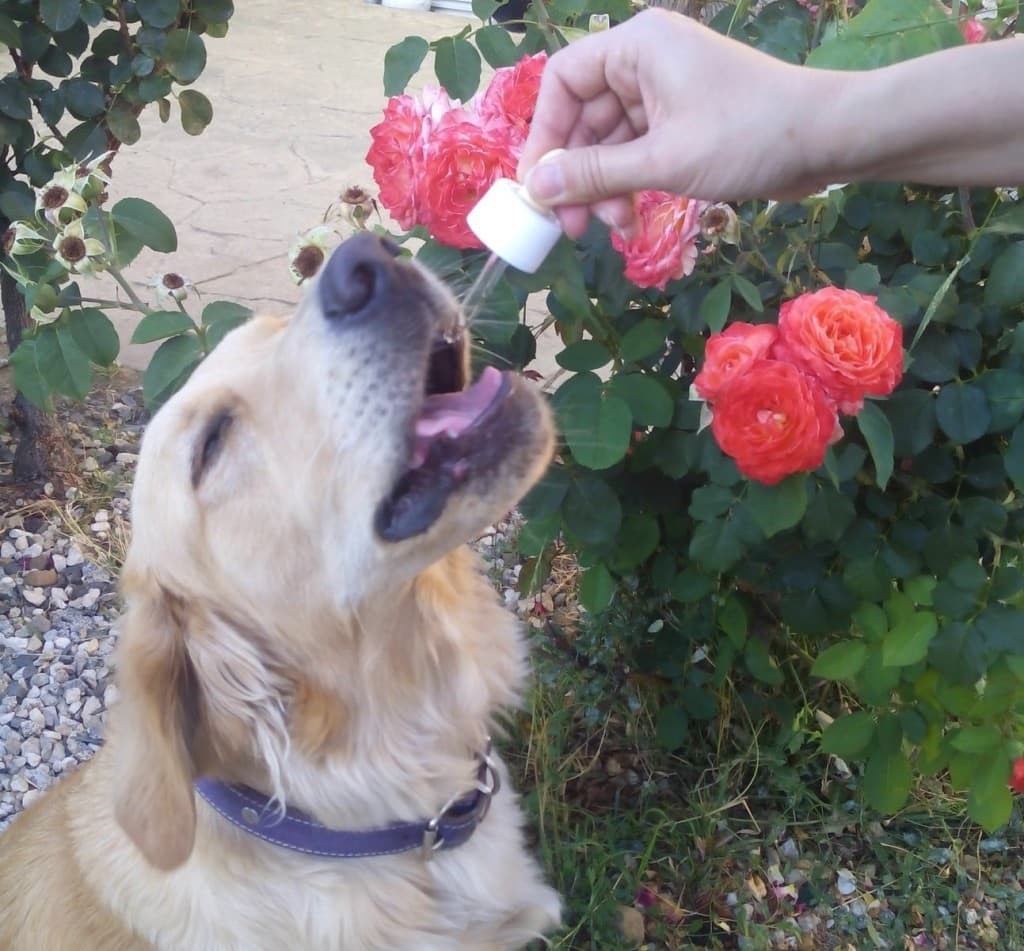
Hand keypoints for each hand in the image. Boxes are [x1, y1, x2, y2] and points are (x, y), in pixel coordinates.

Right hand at [518, 9, 832, 236]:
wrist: (828, 139)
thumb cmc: (746, 136)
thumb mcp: (662, 161)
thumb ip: (594, 173)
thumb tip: (536, 188)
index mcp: (637, 47)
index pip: (563, 81)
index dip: (544, 134)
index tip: (537, 185)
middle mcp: (646, 63)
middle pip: (584, 118)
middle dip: (577, 174)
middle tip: (572, 226)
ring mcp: (665, 93)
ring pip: (610, 143)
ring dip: (605, 189)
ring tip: (613, 230)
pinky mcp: (682, 123)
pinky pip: (637, 153)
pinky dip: (630, 187)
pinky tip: (631, 223)